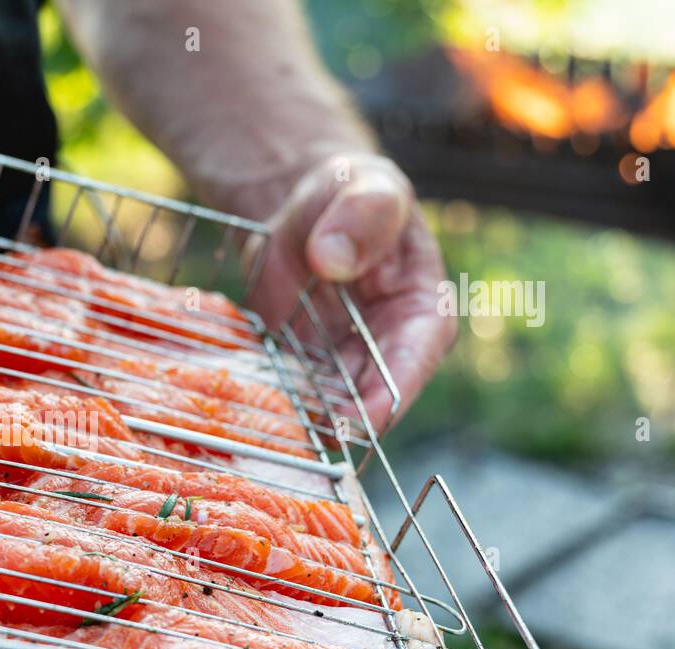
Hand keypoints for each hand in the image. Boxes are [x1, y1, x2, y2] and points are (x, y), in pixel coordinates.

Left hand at [251, 153, 453, 432]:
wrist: (303, 209)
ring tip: (279, 430)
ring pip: (331, 405)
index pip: (417, 357)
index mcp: (422, 307)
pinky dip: (276, 405)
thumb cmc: (348, 192)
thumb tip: (332, 259)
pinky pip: (292, 395)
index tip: (369, 418)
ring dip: (307, 420)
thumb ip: (359, 215)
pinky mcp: (305, 368)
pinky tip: (252, 410)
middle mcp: (388, 347)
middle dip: (346, 419)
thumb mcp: (362, 186)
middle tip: (314, 436)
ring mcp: (345, 363)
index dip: (395, 391)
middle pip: (372, 396)